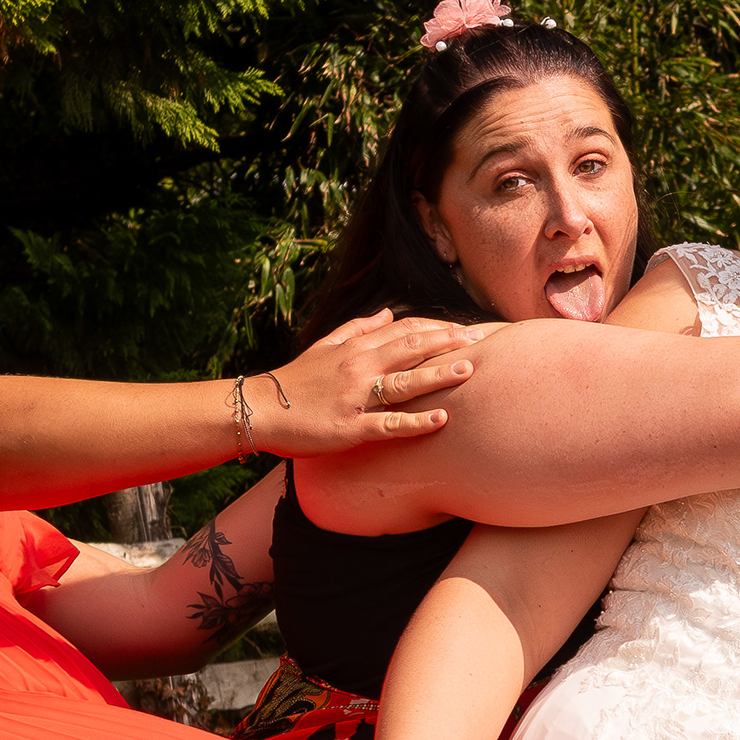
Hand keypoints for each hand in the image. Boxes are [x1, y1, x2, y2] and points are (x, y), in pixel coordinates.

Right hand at [258, 310, 479, 454]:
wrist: (259, 409)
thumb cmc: (295, 381)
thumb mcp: (325, 347)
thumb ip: (358, 328)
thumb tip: (389, 312)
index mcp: (354, 348)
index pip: (402, 331)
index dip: (436, 329)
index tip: (464, 329)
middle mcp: (358, 367)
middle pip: (409, 349)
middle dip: (446, 344)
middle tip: (479, 341)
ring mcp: (355, 397)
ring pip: (404, 382)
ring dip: (438, 375)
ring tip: (469, 369)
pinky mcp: (350, 427)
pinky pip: (388, 424)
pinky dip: (416, 422)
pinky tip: (442, 420)